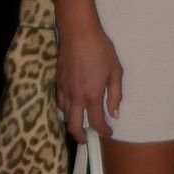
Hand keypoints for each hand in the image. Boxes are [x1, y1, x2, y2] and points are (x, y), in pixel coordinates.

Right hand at [56, 24, 122, 142]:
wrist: (78, 33)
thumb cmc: (101, 50)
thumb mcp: (116, 71)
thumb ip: (115, 95)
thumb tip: (115, 114)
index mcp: (91, 95)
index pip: (95, 122)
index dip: (103, 131)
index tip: (108, 133)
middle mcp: (75, 96)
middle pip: (73, 125)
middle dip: (80, 136)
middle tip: (86, 140)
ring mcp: (64, 89)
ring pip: (64, 115)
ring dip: (71, 123)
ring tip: (79, 124)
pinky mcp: (57, 82)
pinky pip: (59, 102)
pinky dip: (65, 109)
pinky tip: (71, 107)